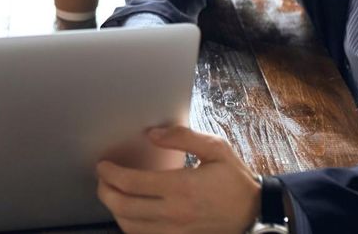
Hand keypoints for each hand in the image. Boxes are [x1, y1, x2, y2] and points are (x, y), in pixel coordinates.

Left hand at [96, 126, 259, 233]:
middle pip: (123, 207)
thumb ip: (183, 137)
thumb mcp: (216, 149)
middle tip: (102, 179)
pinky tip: (129, 213)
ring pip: (129, 226)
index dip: (110, 173)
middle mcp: (174, 213)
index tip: (103, 165)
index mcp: (182, 187)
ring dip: (114, 209)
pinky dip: (129, 226)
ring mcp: (175, 231)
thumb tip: (151, 134)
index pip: (132, 182)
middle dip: (105, 191)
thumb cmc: (235, 180)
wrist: (255, 214)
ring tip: (112, 193)